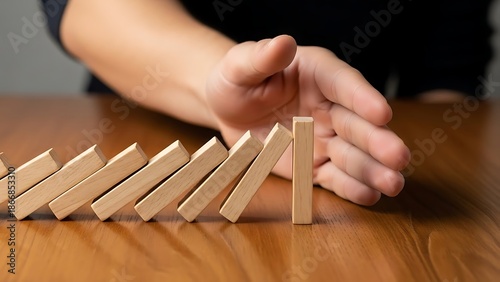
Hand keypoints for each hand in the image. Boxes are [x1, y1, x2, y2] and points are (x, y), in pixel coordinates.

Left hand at [205, 35, 409, 204]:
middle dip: (378, 141)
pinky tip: (369, 195)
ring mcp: (324, 138)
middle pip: (357, 124)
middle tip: (399, 157)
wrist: (228, 110)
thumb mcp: (240, 66)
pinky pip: (334, 176)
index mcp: (318, 74)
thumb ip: (262, 58)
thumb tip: (283, 43)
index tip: (382, 113)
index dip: (363, 98)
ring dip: (373, 169)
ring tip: (392, 183)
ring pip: (352, 154)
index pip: (344, 84)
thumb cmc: (236, 80)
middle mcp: (329, 106)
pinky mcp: (314, 164)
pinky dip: (351, 187)